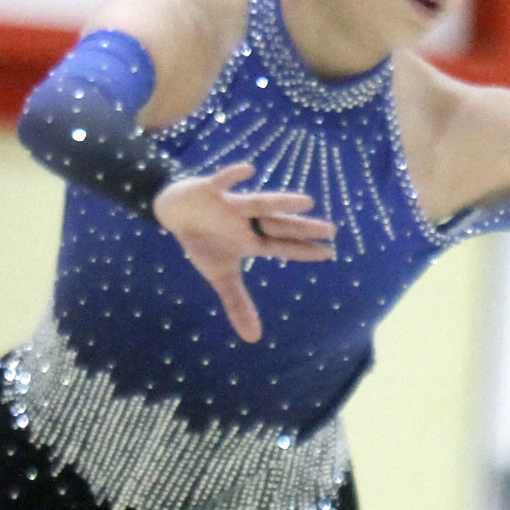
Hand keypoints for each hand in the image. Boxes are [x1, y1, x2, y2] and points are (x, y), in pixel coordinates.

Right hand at [153, 163, 337, 342]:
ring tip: (307, 201)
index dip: (304, 251)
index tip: (331, 253)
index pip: (282, 247)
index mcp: (250, 242)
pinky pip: (223, 181)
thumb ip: (238, 304)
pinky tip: (249, 170)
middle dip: (303, 228)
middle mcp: (246, 222)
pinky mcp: (210, 189)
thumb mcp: (219, 275)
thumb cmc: (204, 241)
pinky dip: (233, 176)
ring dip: (280, 202)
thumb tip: (254, 339)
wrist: (176, 210)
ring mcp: (230, 205)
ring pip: (259, 202)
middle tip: (332, 230)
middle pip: (279, 225)